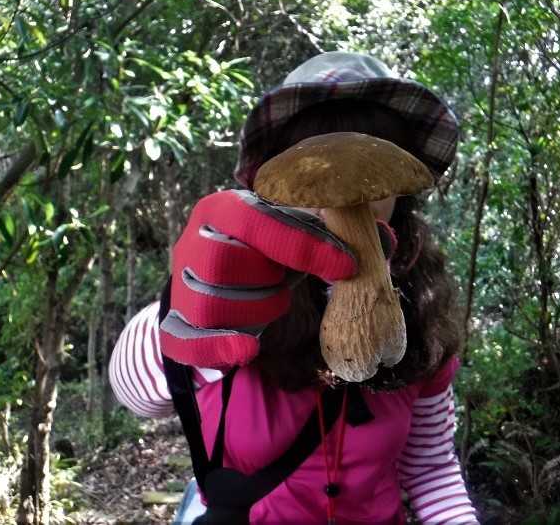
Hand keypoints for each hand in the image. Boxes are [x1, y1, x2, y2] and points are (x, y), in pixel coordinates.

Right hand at [159, 189, 357, 368]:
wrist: (225, 277)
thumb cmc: (270, 250)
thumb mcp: (299, 234)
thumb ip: (338, 234)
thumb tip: (382, 239)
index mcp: (224, 209)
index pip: (254, 220)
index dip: (302, 245)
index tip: (347, 267)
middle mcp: (194, 242)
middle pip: (221, 263)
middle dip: (268, 281)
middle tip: (288, 284)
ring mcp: (182, 285)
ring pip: (208, 305)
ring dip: (255, 311)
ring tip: (274, 305)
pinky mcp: (178, 323)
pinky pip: (183, 341)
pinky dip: (216, 349)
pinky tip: (248, 351)